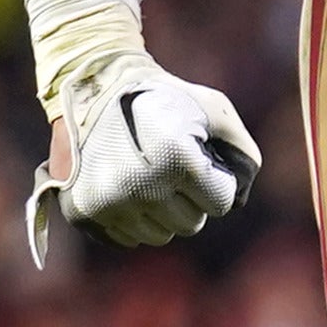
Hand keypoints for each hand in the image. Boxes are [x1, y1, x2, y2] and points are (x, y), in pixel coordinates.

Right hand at [42, 49, 261, 250]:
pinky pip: (128, 238)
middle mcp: (136, 185)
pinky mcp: (83, 213)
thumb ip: (244, 154)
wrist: (95, 87)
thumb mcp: (214, 109)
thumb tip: (239, 200)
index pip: (220, 203)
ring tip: (145, 173)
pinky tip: (123, 185)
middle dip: (189, 198)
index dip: (215, 179)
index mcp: (172, 157)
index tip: (196, 156)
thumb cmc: (163, 98)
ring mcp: (106, 203)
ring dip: (161, 211)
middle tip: (169, 163)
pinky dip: (132, 218)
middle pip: (191, 224)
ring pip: (160, 236)